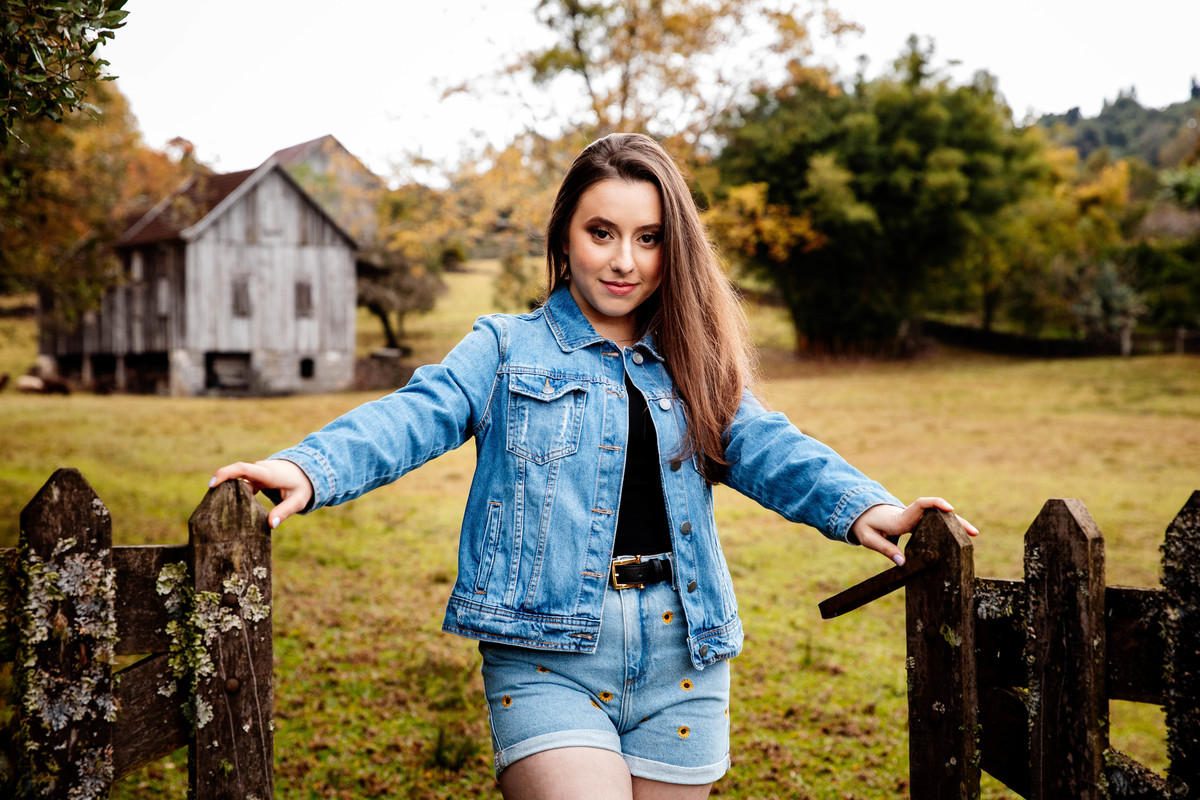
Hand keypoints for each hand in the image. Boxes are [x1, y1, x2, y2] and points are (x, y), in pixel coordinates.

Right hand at [209, 459, 312, 528]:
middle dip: (220, 486)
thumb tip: (271, 525)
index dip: (226, 474)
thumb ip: (285, 511)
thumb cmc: (302, 486)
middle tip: (209, 505)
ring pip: (237, 481)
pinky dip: (235, 494)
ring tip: (216, 510)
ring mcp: (256, 472)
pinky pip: (241, 484)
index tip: (211, 483)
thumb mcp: (298, 500)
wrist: (308, 470)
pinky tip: (229, 509)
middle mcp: (259, 470)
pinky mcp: (256, 477)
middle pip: (235, 475)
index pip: (243, 469)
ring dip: (227, 492)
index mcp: (267, 473)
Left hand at [851, 497, 978, 566]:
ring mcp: (915, 520)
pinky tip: (959, 539)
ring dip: (955, 525)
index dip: (935, 504)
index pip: (919, 505)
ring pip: (939, 520)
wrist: (862, 514)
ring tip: (972, 536)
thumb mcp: (868, 538)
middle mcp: (911, 516)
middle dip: (956, 520)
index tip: (949, 509)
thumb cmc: (865, 525)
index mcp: (900, 518)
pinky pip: (934, 525)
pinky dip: (947, 530)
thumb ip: (885, 549)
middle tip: (973, 532)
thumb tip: (902, 563)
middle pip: (937, 514)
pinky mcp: (917, 524)